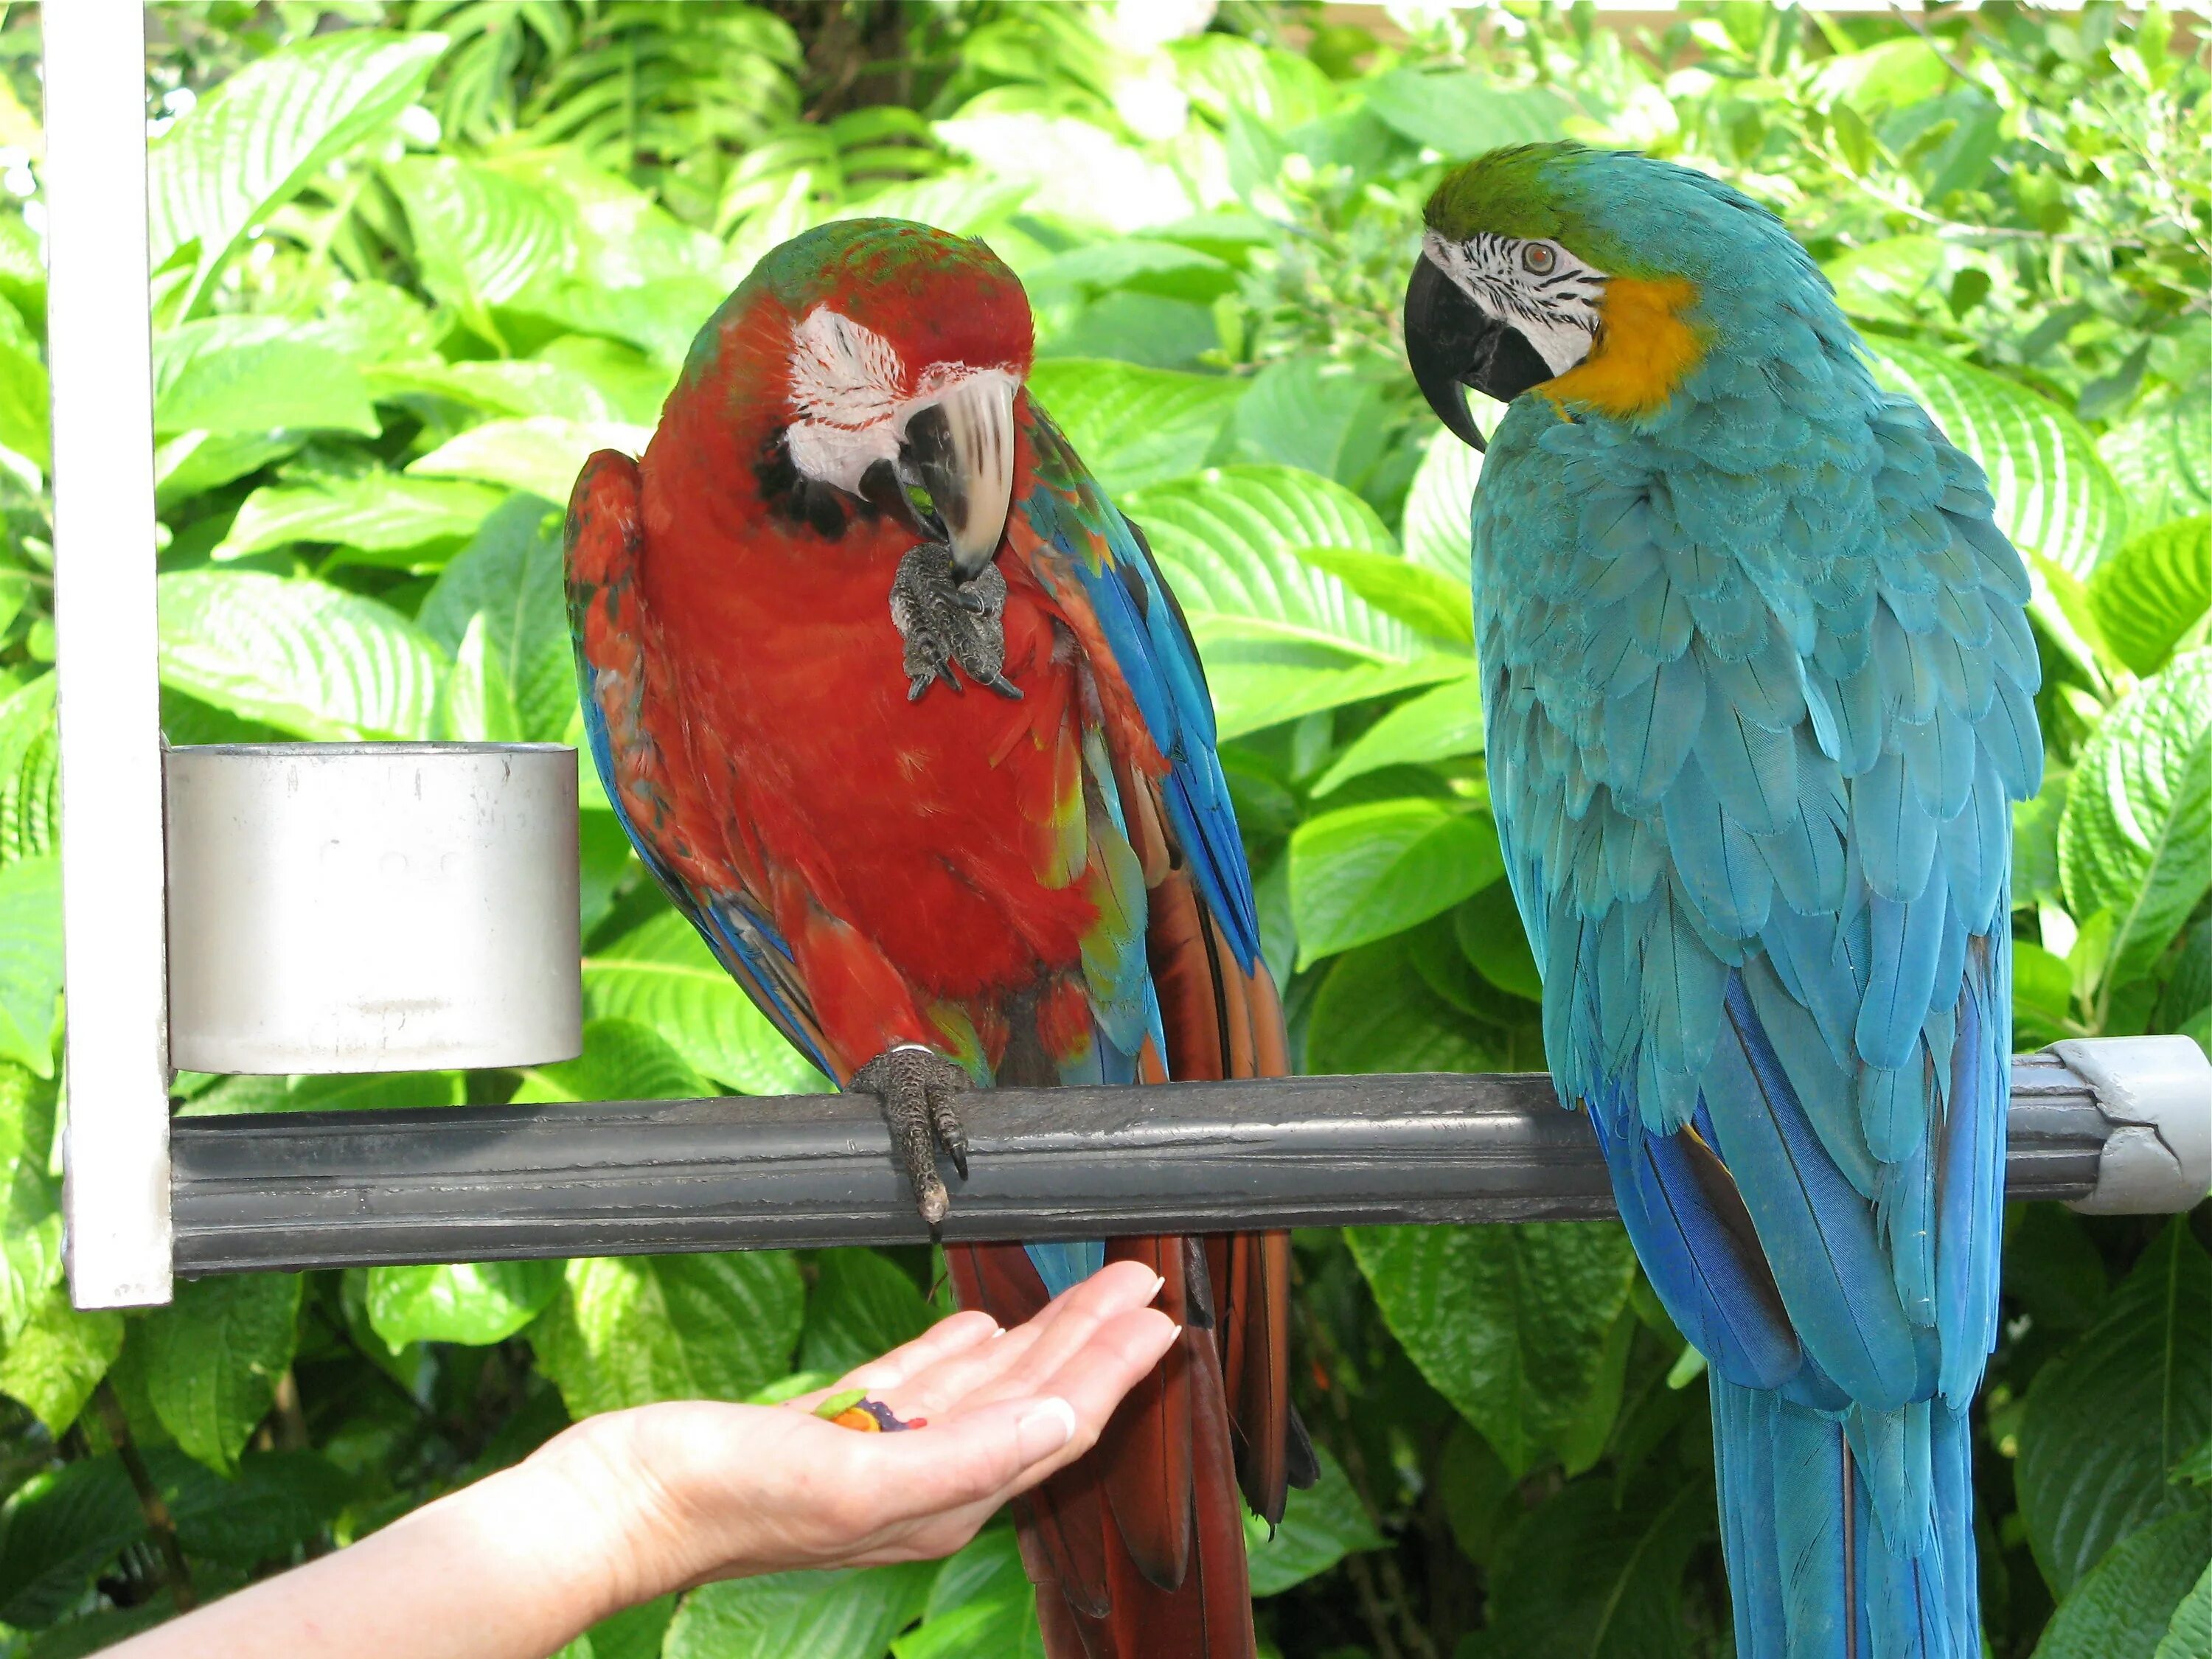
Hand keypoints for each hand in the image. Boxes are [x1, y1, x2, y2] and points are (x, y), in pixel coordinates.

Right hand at [532, 1259, 1177, 1606]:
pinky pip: (920, 1383)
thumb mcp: (851, 1478)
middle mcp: (926, 1480)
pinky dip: (960, 1352)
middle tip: (1140, 1283)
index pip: (1055, 1421)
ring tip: (1088, 1292)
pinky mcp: (835, 1429)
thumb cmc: (723, 1499)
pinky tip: (984, 1328)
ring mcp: (881, 1453)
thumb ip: (962, 1455)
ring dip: (1040, 1337)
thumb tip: (1057, 1423)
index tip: (1158, 1316)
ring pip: (986, 1385)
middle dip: (1092, 1340)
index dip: (1111, 1368)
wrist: (620, 1504)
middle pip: (1034, 1397)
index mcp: (943, 1498)